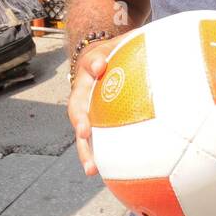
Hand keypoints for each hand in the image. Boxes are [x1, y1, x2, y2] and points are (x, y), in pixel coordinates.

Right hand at [66, 30, 136, 176]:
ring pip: (84, 132)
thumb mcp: (125, 41)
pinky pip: (100, 140)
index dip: (95, 65)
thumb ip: (132, 44)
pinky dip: (105, 157)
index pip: (90, 65)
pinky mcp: (98, 124)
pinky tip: (116, 175)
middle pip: (78, 109)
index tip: (99, 72)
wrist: (105, 58)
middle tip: (84, 136)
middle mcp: (85, 91)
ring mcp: (89, 110)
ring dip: (86, 150)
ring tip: (92, 170)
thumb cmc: (120, 48)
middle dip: (79, 124)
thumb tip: (138, 53)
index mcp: (92, 68)